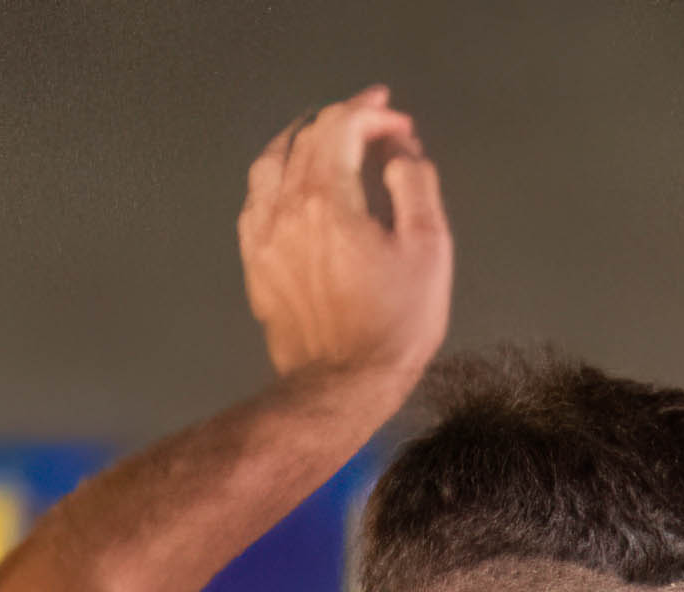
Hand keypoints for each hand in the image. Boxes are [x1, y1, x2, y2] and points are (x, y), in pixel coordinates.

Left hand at [240, 86, 448, 394]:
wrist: (343, 386)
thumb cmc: (395, 324)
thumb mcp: (429, 250)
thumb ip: (414, 185)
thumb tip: (398, 152)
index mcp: (329, 198)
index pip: (341, 127)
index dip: (372, 113)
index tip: (398, 123)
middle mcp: (286, 206)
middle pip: (306, 138)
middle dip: (343, 121)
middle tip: (374, 125)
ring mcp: (263, 235)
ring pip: (271, 162)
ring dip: (300, 140)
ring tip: (323, 138)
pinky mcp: (255, 262)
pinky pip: (255, 200)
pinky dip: (275, 177)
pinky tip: (290, 184)